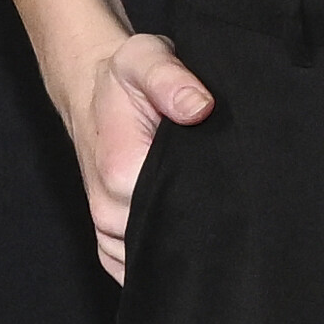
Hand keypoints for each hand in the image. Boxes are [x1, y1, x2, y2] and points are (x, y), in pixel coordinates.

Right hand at [66, 30, 214, 284]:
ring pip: (155, 257)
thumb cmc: (123, 76)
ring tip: (211, 212)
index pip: (179, 212)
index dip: (211, 201)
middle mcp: (109, 212)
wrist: (91, 89)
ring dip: (183, 242)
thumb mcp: (146, 57)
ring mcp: (107, 230)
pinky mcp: (109, 238)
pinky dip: (163, 256)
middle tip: (231, 200)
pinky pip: (138, 266)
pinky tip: (186, 234)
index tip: (232, 185)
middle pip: (170, 239)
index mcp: (121, 174)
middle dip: (202, 226)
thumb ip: (171, 80)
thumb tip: (200, 107)